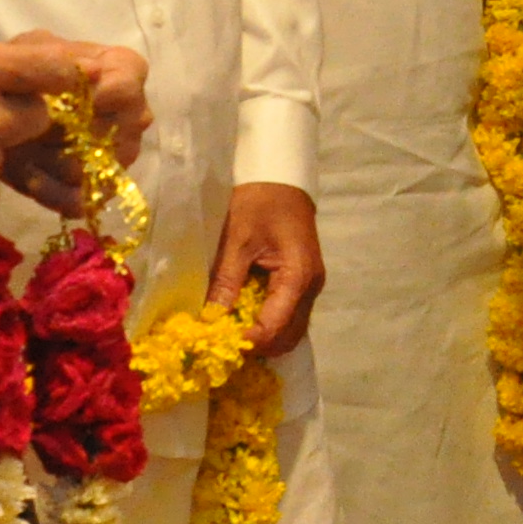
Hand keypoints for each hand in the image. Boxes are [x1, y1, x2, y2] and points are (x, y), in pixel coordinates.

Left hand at [0, 36, 153, 220]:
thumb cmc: (24, 75)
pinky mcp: (96, 189)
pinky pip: (82, 200)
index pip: (131, 86)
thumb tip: (91, 72)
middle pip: (121, 134)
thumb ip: (56, 57)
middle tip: (37, 126)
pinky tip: (30, 175)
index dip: (111, 95)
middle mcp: (131, 116)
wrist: (1, 113)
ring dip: (55, 162)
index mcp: (121, 72)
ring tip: (26, 148)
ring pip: (98, 169)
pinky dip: (51, 191)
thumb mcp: (30, 52)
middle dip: (73, 134)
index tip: (77, 100)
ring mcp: (118, 156)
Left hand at [209, 183, 321, 357]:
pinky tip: (245, 319)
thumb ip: (226, 281)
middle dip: (258, 346)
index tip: (218, 344)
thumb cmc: (258, 201)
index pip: (275, 326)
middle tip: (223, 343)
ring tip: (232, 333)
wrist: (280, 176)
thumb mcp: (236, 239)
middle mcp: (311, 287)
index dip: (247, 341)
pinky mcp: (303, 282)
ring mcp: (310, 286)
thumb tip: (211, 320)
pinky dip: (269, 325)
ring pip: (291, 330)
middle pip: (289, 336)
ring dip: (264, 338)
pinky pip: (289, 316)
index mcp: (298, 276)